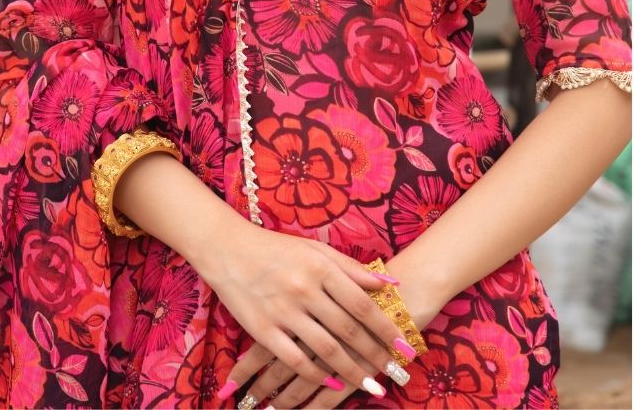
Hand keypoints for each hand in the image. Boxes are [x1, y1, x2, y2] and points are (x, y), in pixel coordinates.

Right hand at [197, 223, 413, 399]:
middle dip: (376, 354)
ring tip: (372, 385)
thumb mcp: (315, 249)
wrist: (228, 249)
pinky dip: (316, 375)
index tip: (406, 345)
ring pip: (326, 349)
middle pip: (349, 329)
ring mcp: (283, 311)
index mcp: (320, 267)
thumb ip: (351, 267)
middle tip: (396, 371)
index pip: (362, 303)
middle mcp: (304, 289)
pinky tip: (332, 384)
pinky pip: (295, 359)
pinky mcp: (262, 329)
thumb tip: (389, 282)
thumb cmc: (275, 248)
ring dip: (353, 371)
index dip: (386, 327)